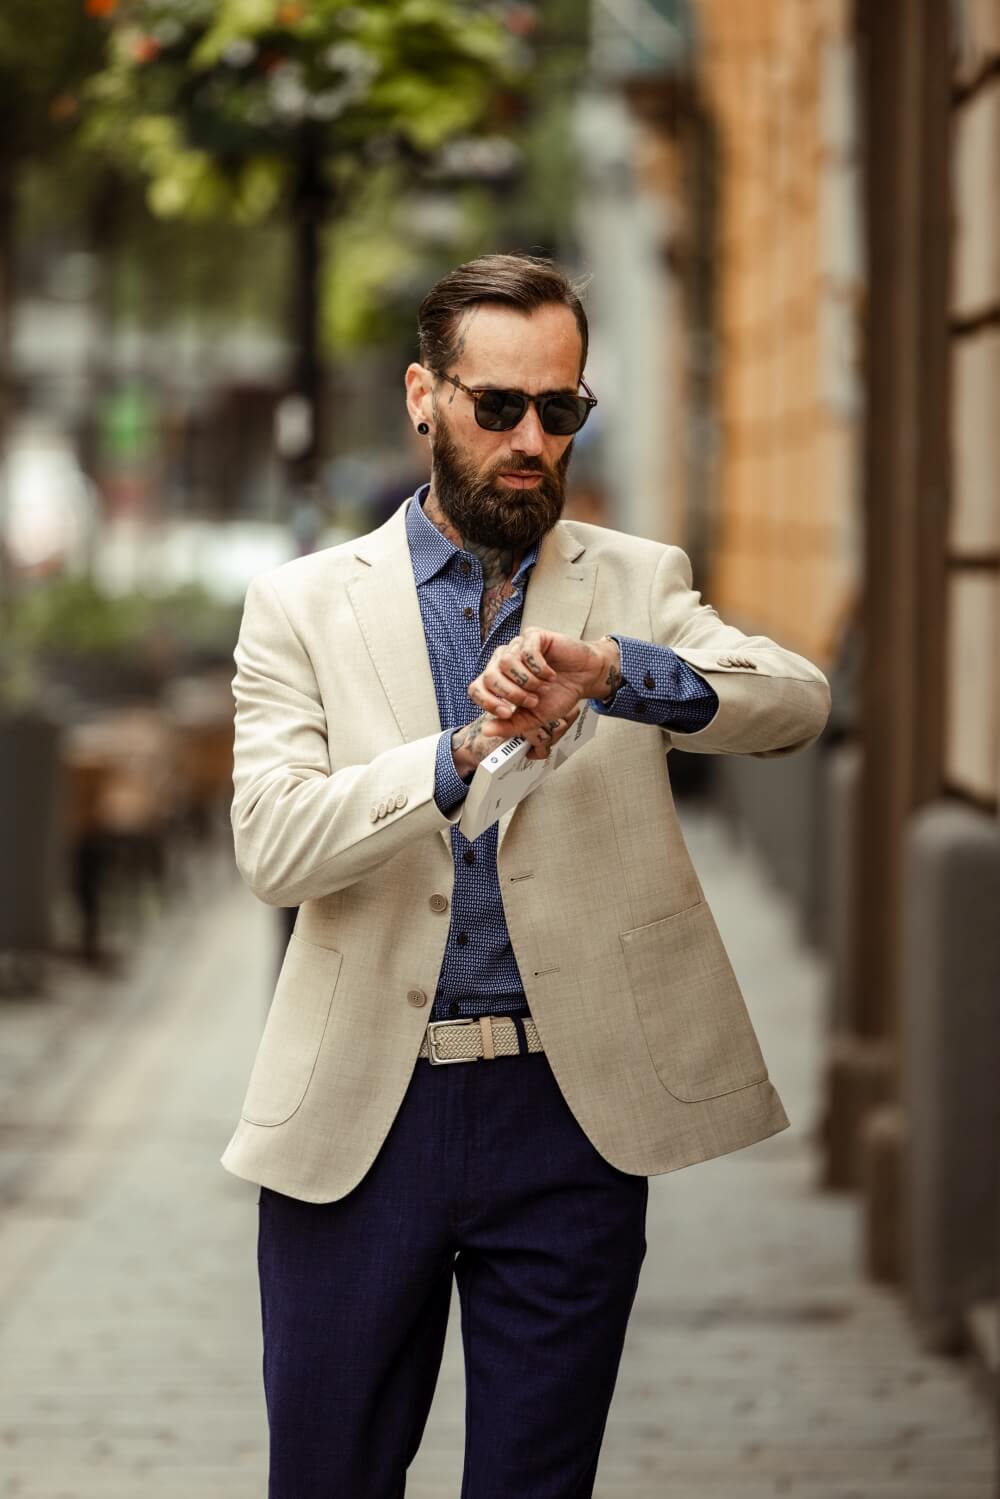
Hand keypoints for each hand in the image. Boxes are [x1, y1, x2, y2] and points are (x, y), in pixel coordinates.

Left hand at [466, 629, 620, 757]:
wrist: (583, 679)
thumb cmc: (558, 695)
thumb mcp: (533, 718)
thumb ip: (510, 726)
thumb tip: (486, 731)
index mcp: (498, 679)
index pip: (476, 688)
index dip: (488, 702)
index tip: (508, 713)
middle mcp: (503, 660)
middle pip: (489, 676)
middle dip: (512, 694)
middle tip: (532, 701)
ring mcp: (517, 646)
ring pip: (506, 662)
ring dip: (527, 681)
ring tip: (542, 687)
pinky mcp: (533, 636)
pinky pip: (526, 651)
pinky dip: (540, 669)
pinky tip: (550, 675)